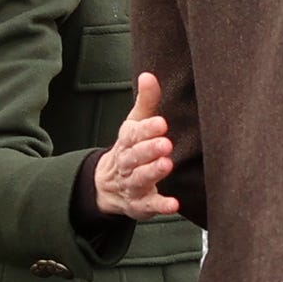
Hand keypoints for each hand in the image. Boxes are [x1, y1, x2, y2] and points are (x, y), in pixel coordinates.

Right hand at [92, 72, 179, 219]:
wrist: (109, 184)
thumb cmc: (131, 147)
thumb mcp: (136, 122)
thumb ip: (146, 101)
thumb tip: (149, 75)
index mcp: (127, 140)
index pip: (134, 133)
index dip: (147, 128)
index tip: (161, 123)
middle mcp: (127, 162)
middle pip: (135, 156)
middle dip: (149, 150)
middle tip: (166, 143)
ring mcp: (133, 184)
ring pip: (140, 178)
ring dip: (153, 172)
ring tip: (167, 165)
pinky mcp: (141, 204)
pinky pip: (150, 206)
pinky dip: (161, 206)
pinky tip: (174, 205)